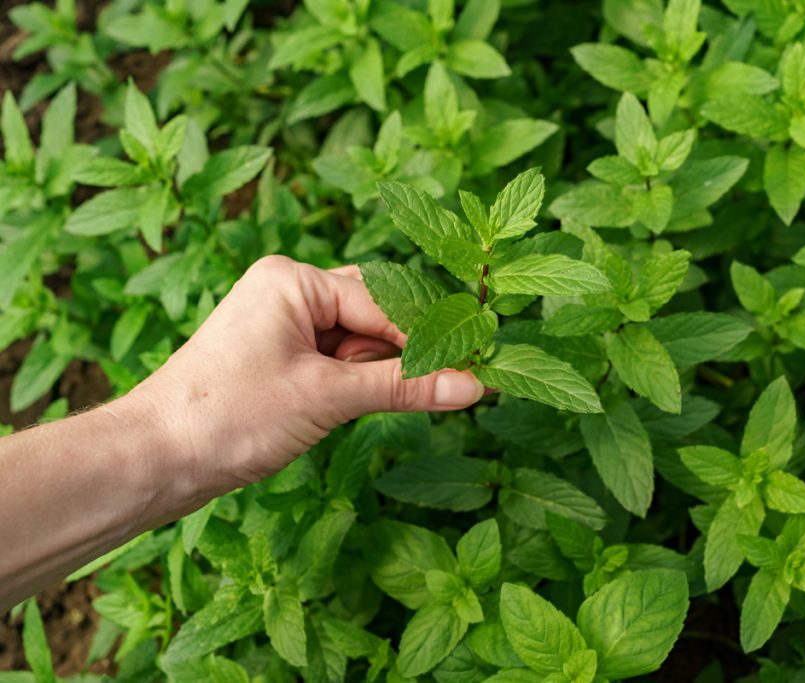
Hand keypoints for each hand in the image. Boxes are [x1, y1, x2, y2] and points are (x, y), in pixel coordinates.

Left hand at [124, 255, 484, 501]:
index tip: (475, 364)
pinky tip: (351, 409)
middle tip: (447, 384)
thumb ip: (404, 386)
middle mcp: (287, 292)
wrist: (154, 459)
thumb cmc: (229, 416)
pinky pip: (335, 363)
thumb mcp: (327, 397)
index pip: (383, 302)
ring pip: (356, 343)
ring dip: (375, 374)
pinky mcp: (277, 360)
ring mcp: (281, 326)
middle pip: (373, 315)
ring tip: (375, 405)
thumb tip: (473, 384)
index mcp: (293, 279)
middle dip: (399, 355)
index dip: (426, 338)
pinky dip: (353, 385)